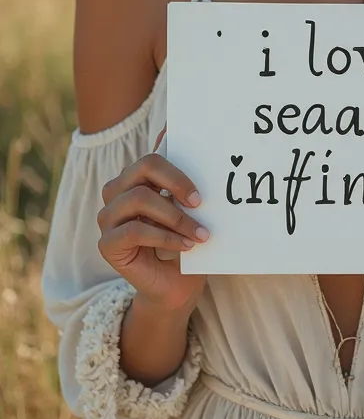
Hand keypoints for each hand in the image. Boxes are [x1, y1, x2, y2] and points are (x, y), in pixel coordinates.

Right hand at [98, 130, 208, 316]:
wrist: (175, 286)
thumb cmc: (183, 240)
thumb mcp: (187, 207)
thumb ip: (181, 177)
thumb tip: (176, 132)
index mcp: (135, 178)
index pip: (151, 158)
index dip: (176, 166)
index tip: (201, 186)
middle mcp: (116, 192)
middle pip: (143, 167)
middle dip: (176, 181)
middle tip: (200, 201)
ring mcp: (107, 217)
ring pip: (139, 198)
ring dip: (175, 216)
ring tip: (200, 232)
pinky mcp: (106, 243)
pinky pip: (136, 230)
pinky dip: (166, 237)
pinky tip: (187, 245)